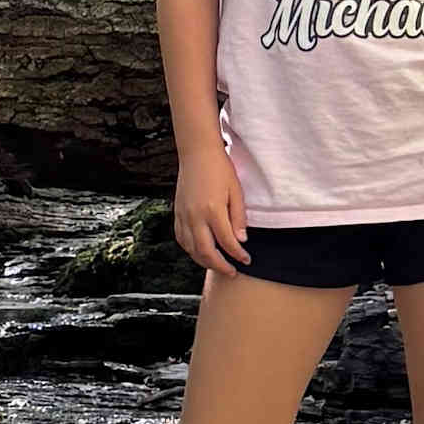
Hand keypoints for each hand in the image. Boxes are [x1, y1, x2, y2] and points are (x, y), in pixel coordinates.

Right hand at [172, 137, 254, 277]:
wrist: (197, 153)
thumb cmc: (219, 168)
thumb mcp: (236, 191)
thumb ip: (238, 217)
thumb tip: (241, 240)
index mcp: (213, 210)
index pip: (227, 242)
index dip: (238, 255)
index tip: (246, 260)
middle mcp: (195, 216)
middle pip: (206, 252)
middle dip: (220, 266)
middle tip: (232, 271)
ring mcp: (184, 215)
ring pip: (191, 249)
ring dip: (204, 261)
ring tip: (217, 264)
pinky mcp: (177, 213)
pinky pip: (181, 239)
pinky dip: (190, 250)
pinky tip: (199, 251)